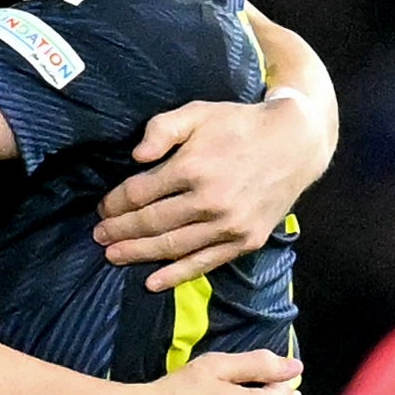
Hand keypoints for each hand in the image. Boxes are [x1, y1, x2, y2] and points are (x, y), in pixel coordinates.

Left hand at [97, 95, 328, 290]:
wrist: (295, 144)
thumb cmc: (239, 125)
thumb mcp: (199, 112)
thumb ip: (163, 128)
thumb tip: (136, 156)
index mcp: (193, 167)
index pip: (140, 193)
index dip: (115, 203)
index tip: (103, 208)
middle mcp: (210, 200)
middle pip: (151, 222)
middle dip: (120, 230)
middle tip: (99, 235)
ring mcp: (229, 225)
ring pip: (173, 247)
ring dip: (138, 254)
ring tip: (113, 256)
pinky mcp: (245, 241)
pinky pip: (204, 263)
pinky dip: (177, 275)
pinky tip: (152, 283)